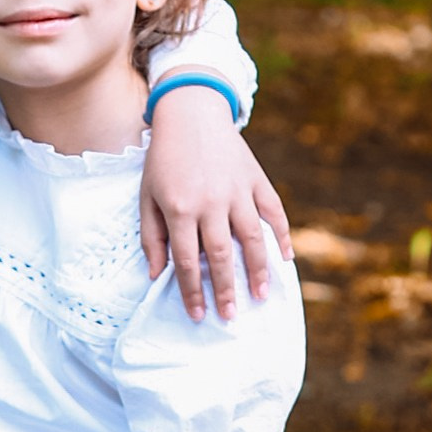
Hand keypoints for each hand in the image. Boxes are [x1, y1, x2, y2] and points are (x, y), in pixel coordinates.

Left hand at [141, 113, 292, 321]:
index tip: (198, 314)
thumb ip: (151, 237)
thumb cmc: (164, 161)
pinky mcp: (256, 180)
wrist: (191, 115)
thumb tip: (156, 275)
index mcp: (180, 209)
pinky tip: (284, 259)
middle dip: (225, 290)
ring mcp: (237, 191)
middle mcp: (211, 203)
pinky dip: (281, 236)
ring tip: (261, 296)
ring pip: (252, 239)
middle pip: (222, 256)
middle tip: (229, 317)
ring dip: (258, 271)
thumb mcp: (147, 197)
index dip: (192, 292)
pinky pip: (274, 212)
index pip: (188, 262)